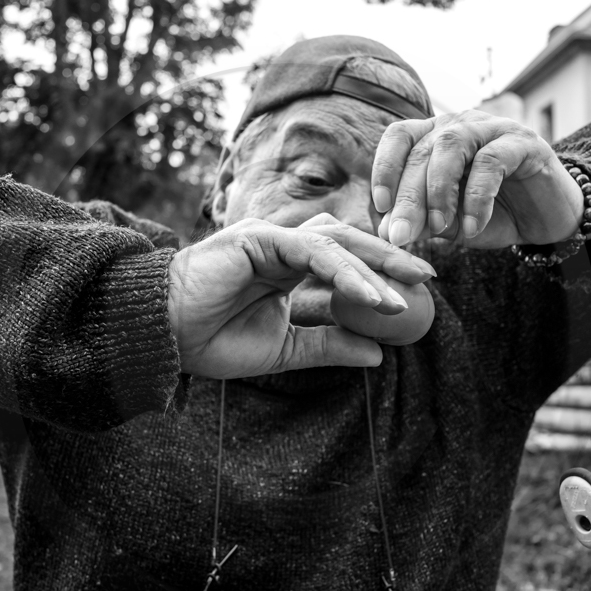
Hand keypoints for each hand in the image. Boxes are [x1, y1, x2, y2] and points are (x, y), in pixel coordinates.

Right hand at [167, 217, 434, 378]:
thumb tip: (378, 353)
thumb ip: (328, 344)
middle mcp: (281, 246)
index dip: (379, 271)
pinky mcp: (259, 238)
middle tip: (428, 276)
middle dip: (389, 257)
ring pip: (336, 243)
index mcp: (286, 266)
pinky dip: (345, 272)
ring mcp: (270, 237)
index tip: (415, 291)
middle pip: (348, 241)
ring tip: (402, 297)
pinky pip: (314, 251)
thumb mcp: (284, 349)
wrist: (163, 337)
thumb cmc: (210, 341)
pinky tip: (370, 295)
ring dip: (373, 268)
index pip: (343, 259)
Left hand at [369, 111, 590, 247]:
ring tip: (439, 229)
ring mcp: (493, 129)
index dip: (384, 168)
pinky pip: (491, 163)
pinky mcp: (524, 143)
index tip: (379, 207)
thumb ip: (422, 222)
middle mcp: (462, 125)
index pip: (399, 137)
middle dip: (407, 196)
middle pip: (422, 150)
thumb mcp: (451, 224)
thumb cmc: (495, 216)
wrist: (549, 218)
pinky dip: (477, 198)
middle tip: (400, 235)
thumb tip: (388, 231)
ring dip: (438, 191)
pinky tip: (474, 229)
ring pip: (452, 146)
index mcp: (437, 137)